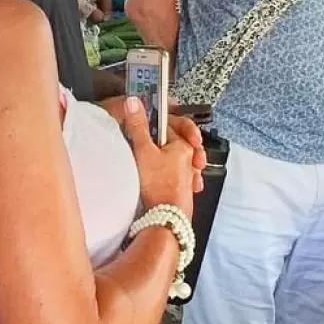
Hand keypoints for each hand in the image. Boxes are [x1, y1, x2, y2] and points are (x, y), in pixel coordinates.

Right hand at [122, 96, 199, 217]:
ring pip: (176, 159)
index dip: (158, 122)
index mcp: (184, 146)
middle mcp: (190, 159)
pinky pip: (177, 176)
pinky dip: (168, 174)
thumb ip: (138, 126)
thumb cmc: (159, 187)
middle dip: (163, 140)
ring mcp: (188, 176)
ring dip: (166, 158)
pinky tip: (159, 179)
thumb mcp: (143, 151)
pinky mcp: (182, 190)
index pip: (172, 125)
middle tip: (150, 141)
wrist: (166, 220)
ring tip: (153, 161)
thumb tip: (134, 103)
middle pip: (175, 141)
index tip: (146, 122)